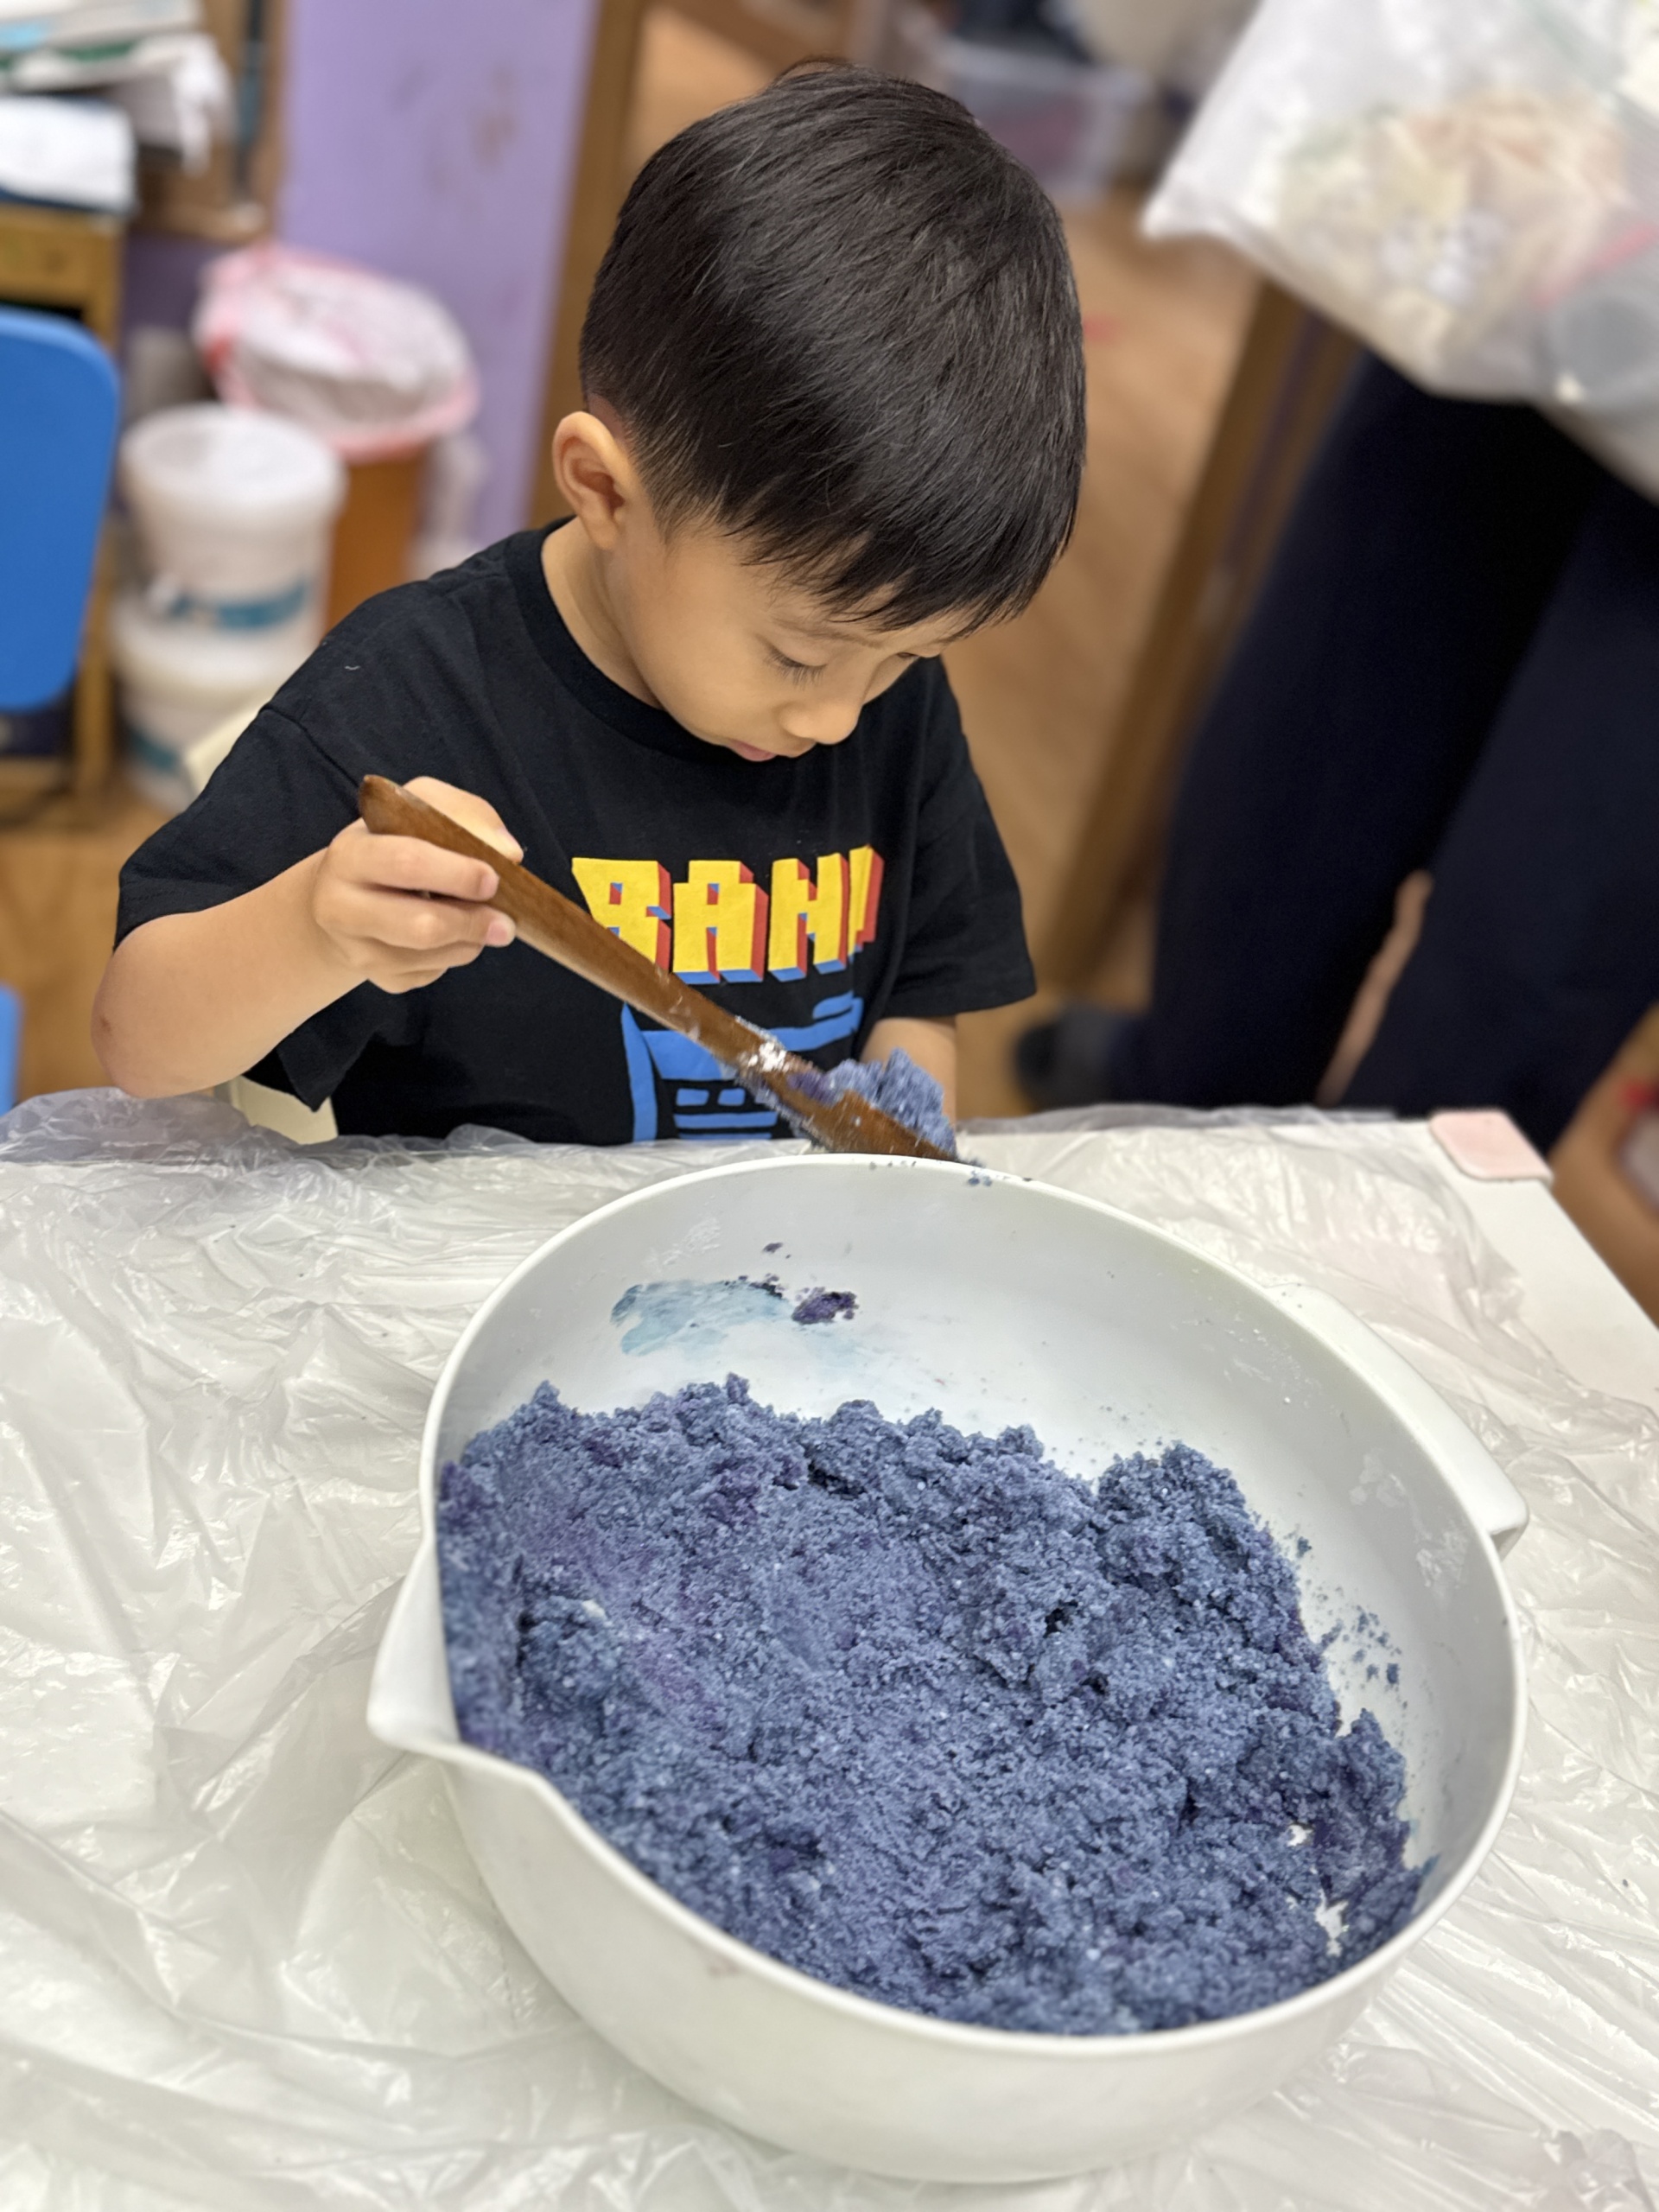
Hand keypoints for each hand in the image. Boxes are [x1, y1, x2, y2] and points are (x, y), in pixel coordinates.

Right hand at [309, 777, 523, 993]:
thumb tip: (508, 852)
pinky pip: (434, 973)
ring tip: (483, 921)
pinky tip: (452, 934)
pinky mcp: (380, 978)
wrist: (341, 895)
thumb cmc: (392, 843)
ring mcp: (357, 950)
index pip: (407, 864)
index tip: (493, 879)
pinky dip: (456, 954)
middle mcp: (340, 907)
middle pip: (420, 926)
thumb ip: (463, 814)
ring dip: (471, 940)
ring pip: (433, 956)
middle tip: (506, 921)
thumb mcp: (416, 810)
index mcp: (350, 856)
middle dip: (472, 922)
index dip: (457, 874)